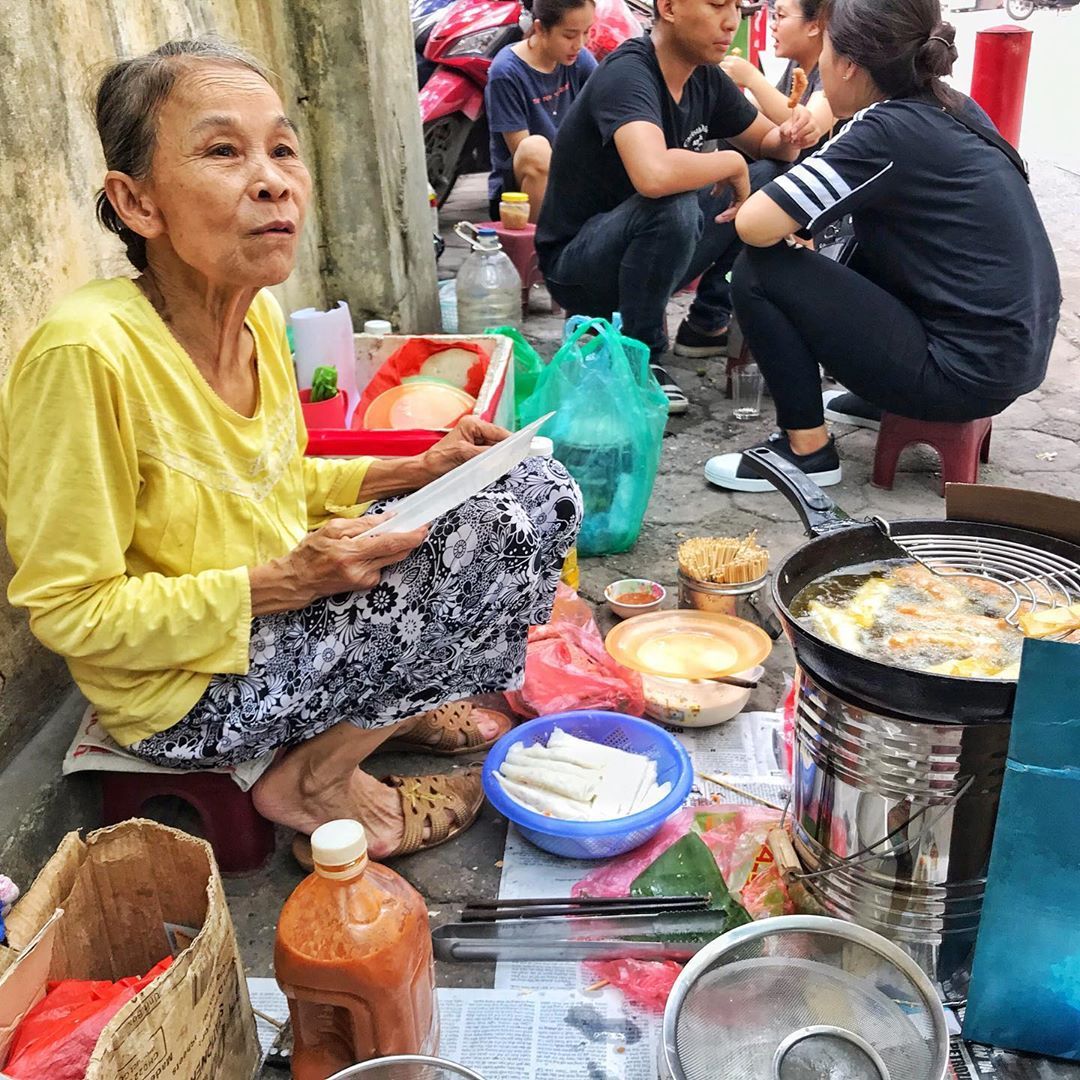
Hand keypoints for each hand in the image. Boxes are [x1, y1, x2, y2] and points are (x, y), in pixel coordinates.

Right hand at [251, 514, 426, 612]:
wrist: (298, 580)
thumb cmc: (311, 552)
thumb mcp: (333, 529)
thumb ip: (363, 524)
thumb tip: (389, 518)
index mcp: (351, 553)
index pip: (389, 544)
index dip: (411, 536)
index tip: (424, 527)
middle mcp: (360, 570)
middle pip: (397, 554)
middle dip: (410, 540)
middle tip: (418, 527)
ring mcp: (364, 580)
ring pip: (391, 560)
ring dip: (395, 546)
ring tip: (385, 535)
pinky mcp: (365, 586)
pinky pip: (381, 566)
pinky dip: (381, 556)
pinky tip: (367, 552)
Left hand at [419, 414, 509, 481]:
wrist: (424, 472)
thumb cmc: (437, 461)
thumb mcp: (464, 456)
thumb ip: (485, 454)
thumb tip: (504, 455)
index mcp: (472, 424)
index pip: (499, 432)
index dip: (512, 441)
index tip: (524, 449)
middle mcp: (475, 430)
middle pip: (499, 441)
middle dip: (505, 452)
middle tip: (513, 464)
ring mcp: (475, 442)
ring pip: (495, 451)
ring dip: (498, 460)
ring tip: (500, 468)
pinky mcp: (474, 453)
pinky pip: (489, 458)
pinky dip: (492, 465)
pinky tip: (491, 471)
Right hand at [712, 155, 750, 223]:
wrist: (729, 162)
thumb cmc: (722, 167)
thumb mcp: (719, 180)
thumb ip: (718, 188)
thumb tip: (713, 195)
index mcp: (738, 183)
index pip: (735, 198)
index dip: (729, 207)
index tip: (722, 214)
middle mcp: (743, 187)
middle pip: (737, 204)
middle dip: (729, 213)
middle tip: (720, 219)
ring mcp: (744, 190)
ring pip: (737, 207)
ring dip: (727, 215)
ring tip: (718, 219)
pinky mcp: (744, 194)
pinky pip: (738, 207)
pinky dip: (730, 212)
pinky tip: (722, 216)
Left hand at [720, 56, 757, 87]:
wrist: (753, 79)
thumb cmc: (749, 72)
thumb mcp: (743, 62)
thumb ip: (735, 61)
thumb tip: (727, 60)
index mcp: (735, 59)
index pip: (726, 58)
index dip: (727, 62)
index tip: (729, 66)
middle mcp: (731, 64)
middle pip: (721, 64)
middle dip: (723, 67)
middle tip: (727, 71)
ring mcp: (729, 72)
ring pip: (721, 71)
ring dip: (723, 73)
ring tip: (729, 76)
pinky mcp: (729, 79)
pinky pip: (724, 78)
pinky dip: (726, 79)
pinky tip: (731, 80)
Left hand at [780, 105, 820, 149]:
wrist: (791, 134)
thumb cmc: (787, 128)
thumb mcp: (784, 127)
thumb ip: (785, 129)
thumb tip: (788, 132)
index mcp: (804, 113)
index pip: (804, 117)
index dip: (799, 125)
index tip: (792, 131)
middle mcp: (812, 119)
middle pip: (811, 125)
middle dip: (801, 133)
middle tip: (792, 137)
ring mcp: (815, 128)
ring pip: (815, 134)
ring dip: (804, 140)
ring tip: (793, 141)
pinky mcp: (816, 137)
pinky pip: (813, 141)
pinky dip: (804, 145)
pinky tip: (796, 145)